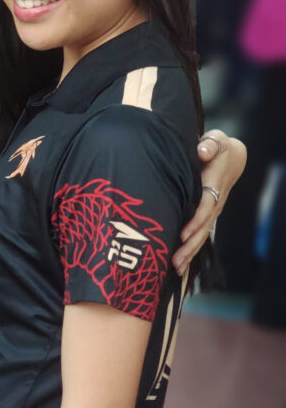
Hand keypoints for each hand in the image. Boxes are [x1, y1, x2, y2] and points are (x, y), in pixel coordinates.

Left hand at [173, 130, 246, 274]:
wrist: (231, 156)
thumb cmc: (216, 147)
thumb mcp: (216, 140)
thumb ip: (210, 144)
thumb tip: (202, 151)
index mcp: (213, 184)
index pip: (204, 206)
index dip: (194, 220)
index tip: (182, 233)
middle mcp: (214, 201)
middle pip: (203, 227)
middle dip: (189, 245)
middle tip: (175, 261)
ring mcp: (212, 210)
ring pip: (201, 234)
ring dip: (189, 251)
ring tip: (175, 267)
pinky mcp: (207, 214)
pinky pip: (199, 233)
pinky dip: (190, 248)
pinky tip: (179, 263)